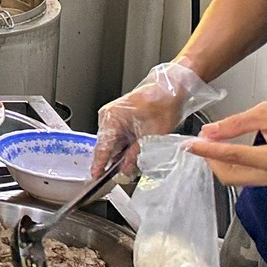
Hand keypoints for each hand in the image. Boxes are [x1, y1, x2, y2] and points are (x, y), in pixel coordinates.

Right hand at [92, 60, 219, 174]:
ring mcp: (114, 118)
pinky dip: (126, 147)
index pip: (102, 146)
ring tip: (133, 162)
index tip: (95, 177)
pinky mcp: (122, 120)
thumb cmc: (162, 104)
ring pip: (113, 143)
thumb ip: (135, 154)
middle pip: (106, 146)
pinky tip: (134, 152)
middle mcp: (108, 117)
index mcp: (110, 118)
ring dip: (121, 154)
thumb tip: (126, 169)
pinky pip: (119, 138)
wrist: (171, 89)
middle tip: (123, 173)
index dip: (99, 164)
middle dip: (114, 161)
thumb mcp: (150, 136)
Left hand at [188, 95, 266, 187]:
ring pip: (240, 180)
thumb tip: (210, 132)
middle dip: (211, 161)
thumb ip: (236, 124)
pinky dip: (235, 165)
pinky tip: (227, 151)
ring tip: (209, 145)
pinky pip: (250, 177)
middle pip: (231, 177)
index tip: (188, 144)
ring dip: (222, 164)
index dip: (206, 150)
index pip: (231, 157)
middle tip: (197, 144)